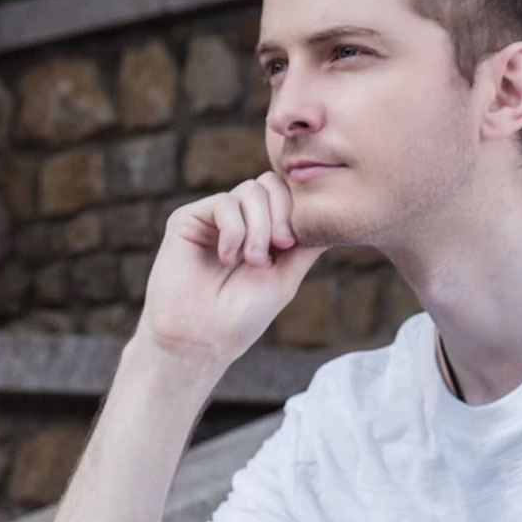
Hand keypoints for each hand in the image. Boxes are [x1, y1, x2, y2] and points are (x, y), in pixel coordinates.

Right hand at [136, 171, 327, 367]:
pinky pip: (223, 203)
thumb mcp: (286, 278)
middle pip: (271, 184)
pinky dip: (233, 230)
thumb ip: (306, 246)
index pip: (289, 197)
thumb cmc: (243, 316)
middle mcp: (242, 222)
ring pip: (251, 191)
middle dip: (282, 213)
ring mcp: (216, 219)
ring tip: (253, 262)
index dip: (297, 210)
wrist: (202, 337)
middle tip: (280, 247)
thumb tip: (331, 219)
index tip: (292, 244)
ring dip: (259, 227)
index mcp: (266, 234)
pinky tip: (227, 258)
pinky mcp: (189, 219)